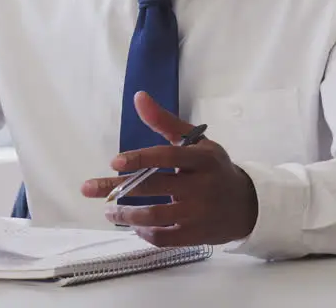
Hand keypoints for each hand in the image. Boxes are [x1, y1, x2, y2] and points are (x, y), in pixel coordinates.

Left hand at [81, 92, 258, 246]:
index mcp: (202, 159)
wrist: (246, 204)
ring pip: (155, 216)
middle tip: (89, 189)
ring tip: (108, 211)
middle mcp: (202, 186)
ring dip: (126, 214)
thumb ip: (166, 122)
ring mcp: (199, 214)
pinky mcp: (196, 236)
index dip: (140, 159)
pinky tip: (133, 225)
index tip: (114, 162)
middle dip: (117, 189)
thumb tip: (138, 97)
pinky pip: (163, 237)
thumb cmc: (213, 168)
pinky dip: (143, 232)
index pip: (168, 156)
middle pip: (154, 187)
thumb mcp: (197, 142)